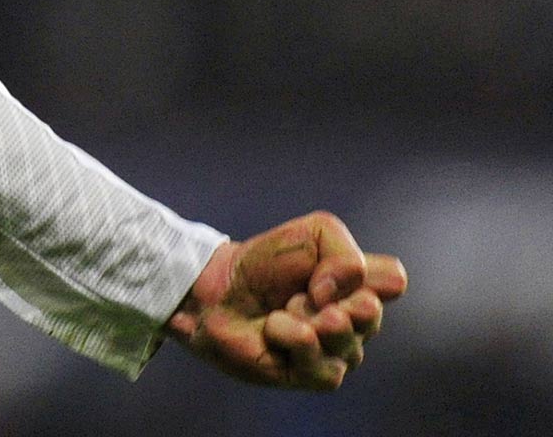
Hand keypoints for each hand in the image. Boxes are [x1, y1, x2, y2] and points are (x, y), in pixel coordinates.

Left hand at [167, 211, 406, 389]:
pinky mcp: (313, 375)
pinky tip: (274, 329)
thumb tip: (358, 297)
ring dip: (307, 318)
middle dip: (332, 297)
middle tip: (302, 291)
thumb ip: (346, 253)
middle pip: (370, 313)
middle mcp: (355, 322)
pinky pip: (325, 368)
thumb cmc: (264, 262)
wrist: (216, 288)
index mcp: (359, 286)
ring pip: (349, 344)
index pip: (393, 280)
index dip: (363, 271)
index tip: (325, 265)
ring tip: (283, 309)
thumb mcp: (311, 234)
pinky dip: (295, 340)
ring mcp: (337, 351)